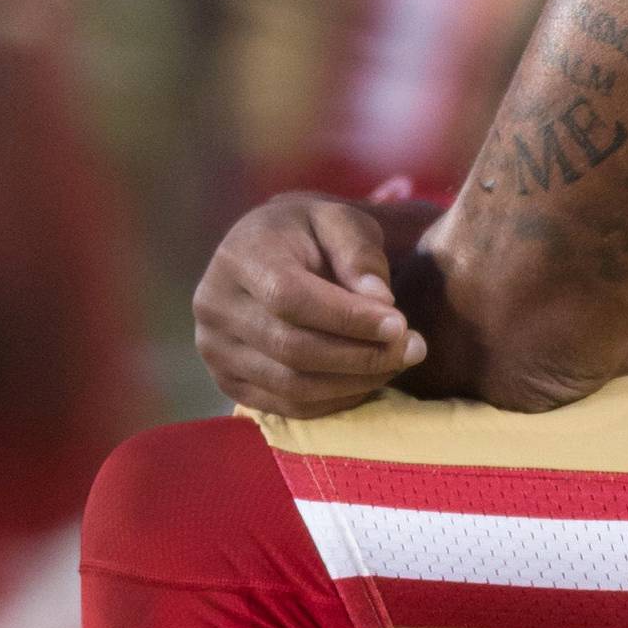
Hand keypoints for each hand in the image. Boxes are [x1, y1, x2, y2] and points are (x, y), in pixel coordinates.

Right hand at [193, 194, 426, 416]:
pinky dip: (335, 400)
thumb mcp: (340, 221)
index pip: (289, 298)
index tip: (399, 324)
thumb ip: (360, 253)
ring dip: (354, 382)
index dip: (347, 318)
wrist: (268, 253)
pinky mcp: (228, 381)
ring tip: (397, 363)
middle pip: (291, 348)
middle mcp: (214, 306)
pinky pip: (287, 406)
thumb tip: (380, 301)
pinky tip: (367, 380)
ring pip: (291, 385)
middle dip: (360, 355)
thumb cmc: (311, 234)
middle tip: (413, 349)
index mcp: (238, 257)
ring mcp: (214, 350)